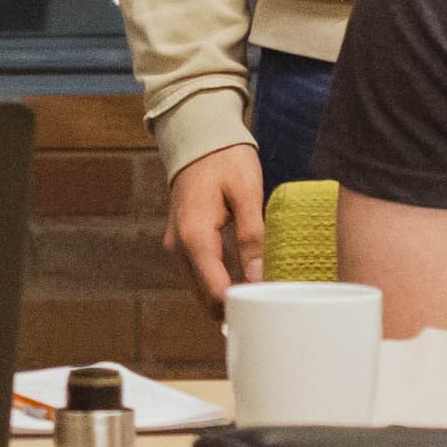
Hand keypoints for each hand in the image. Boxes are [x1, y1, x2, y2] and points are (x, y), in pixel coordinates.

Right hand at [164, 144, 266, 311]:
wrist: (197, 136)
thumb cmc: (225, 159)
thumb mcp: (247, 193)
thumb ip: (252, 237)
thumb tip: (259, 278)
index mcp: (195, 236)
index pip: (215, 292)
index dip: (241, 307)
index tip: (270, 309)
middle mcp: (179, 247)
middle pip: (205, 299)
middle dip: (234, 309)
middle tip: (270, 307)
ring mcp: (176, 247)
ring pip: (200, 291)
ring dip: (226, 299)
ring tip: (261, 297)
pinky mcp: (180, 244)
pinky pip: (199, 276)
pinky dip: (218, 284)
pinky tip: (243, 282)